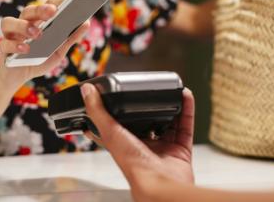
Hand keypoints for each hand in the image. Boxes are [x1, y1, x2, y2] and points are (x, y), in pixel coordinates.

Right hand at [0, 0, 89, 86]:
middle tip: (53, 12)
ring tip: (37, 34)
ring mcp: (10, 36)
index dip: (56, 2)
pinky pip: (4, 44)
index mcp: (37, 22)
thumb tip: (86, 23)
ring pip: (9, 22)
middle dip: (40, 10)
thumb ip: (69, 38)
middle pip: (28, 11)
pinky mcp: (3, 49)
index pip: (45, 6)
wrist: (16, 77)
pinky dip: (14, 45)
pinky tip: (25, 49)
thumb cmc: (37, 60)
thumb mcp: (57, 51)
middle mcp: (22, 24)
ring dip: (23, 26)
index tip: (69, 0)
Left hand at [80, 83, 194, 201]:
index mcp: (122, 143)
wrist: (158, 182)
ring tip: (170, 91)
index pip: (116, 125)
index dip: (115, 112)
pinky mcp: (179, 151)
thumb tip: (87, 91)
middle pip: (145, 123)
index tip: (115, 97)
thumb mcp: (109, 131)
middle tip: (149, 93)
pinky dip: (186, 111)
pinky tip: (185, 96)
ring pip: (167, 123)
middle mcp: (141, 146)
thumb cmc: (132, 164)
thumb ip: (97, 111)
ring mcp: (161, 149)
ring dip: (169, 107)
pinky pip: (185, 127)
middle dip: (147, 109)